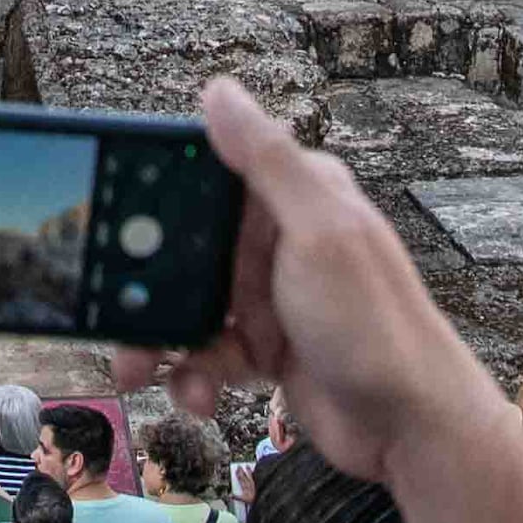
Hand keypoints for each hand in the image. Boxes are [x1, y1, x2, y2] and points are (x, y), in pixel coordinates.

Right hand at [116, 78, 500, 480]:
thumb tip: (220, 92)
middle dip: (145, 281)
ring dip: (159, 339)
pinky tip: (198, 393)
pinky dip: (193, 374)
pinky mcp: (266, 350)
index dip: (157, 190)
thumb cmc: (379, 327)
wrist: (412, 430)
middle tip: (112, 306)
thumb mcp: (319, 233)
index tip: (110, 209)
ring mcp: (272, 298)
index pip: (211, 172)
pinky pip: (207, 354)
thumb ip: (267, 162)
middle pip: (187, 247)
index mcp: (295, 198)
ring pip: (188, 305)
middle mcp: (280, 242)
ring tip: (138, 367)